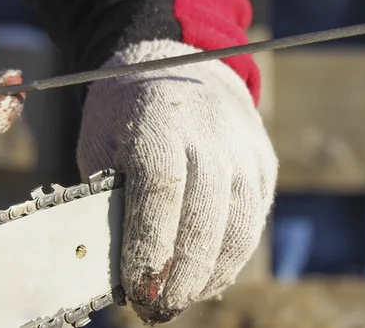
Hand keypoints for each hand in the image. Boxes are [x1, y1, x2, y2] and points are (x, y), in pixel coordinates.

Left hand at [77, 39, 277, 323]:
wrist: (182, 62)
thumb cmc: (128, 108)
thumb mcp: (100, 140)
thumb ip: (109, 194)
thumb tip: (119, 263)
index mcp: (159, 123)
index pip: (161, 193)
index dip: (151, 249)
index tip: (137, 291)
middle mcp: (210, 134)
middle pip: (206, 218)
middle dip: (182, 276)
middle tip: (158, 309)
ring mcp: (244, 147)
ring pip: (239, 226)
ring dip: (211, 274)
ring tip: (183, 298)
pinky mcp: (264, 161)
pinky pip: (255, 218)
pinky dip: (234, 256)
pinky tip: (210, 275)